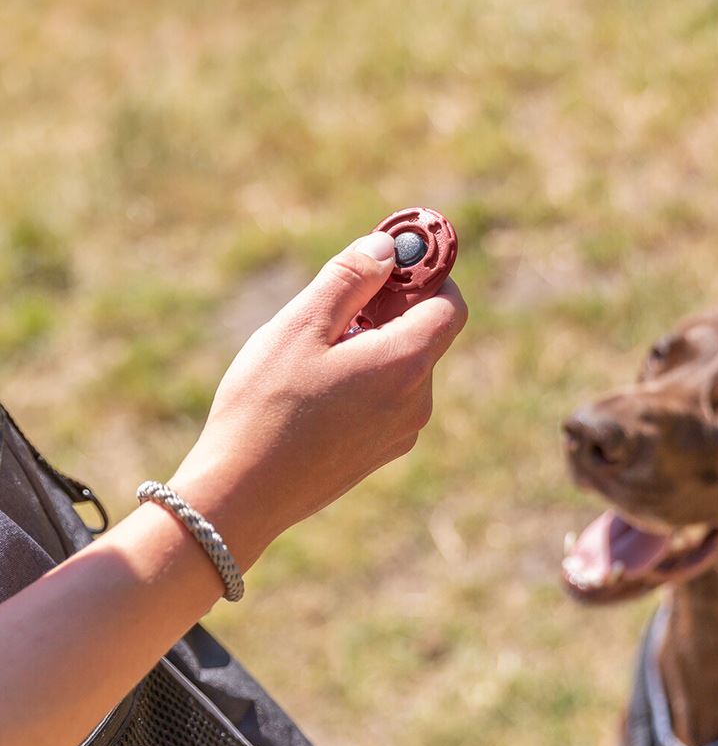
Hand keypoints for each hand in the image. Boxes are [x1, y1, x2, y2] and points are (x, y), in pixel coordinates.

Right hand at [169, 231, 467, 568]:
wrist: (239, 496)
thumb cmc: (265, 407)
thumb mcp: (301, 326)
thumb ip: (350, 278)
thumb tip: (388, 248)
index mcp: (406, 364)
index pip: (450, 304)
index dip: (428, 274)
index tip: (394, 258)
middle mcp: (418, 401)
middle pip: (425, 333)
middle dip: (390, 308)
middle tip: (336, 305)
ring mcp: (402, 432)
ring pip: (403, 366)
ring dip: (373, 344)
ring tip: (314, 354)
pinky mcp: (382, 452)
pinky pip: (389, 397)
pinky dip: (366, 377)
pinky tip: (315, 389)